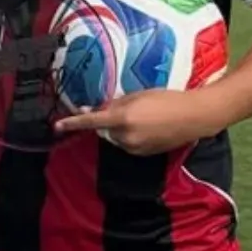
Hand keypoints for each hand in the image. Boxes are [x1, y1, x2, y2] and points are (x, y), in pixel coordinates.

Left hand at [52, 88, 219, 154]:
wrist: (193, 117)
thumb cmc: (167, 99)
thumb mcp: (139, 96)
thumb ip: (116, 104)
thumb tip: (97, 110)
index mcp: (123, 119)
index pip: (92, 122)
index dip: (73, 123)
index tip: (58, 126)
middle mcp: (126, 137)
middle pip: (104, 129)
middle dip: (107, 120)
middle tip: (125, 107)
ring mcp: (135, 148)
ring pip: (116, 137)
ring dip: (120, 128)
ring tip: (143, 115)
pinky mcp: (143, 155)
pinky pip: (128, 144)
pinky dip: (130, 136)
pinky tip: (148, 126)